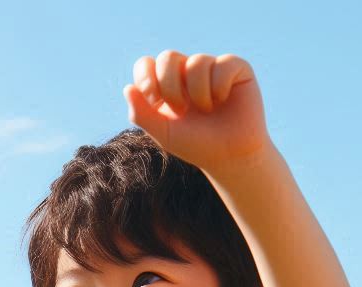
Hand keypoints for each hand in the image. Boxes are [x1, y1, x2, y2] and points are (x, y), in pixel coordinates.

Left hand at [124, 51, 270, 173]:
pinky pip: (222, 64)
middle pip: (167, 57)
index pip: (146, 65)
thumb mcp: (163, 133)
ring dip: (198, 92)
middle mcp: (186, 73)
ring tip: (206, 110)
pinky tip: (223, 100)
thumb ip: (141, 114)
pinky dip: (219, 87)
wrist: (229, 155)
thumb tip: (127, 89)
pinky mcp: (234, 67)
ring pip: (196, 61)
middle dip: (170, 86)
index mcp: (165, 87)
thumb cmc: (195, 145)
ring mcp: (210, 68)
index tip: (154, 100)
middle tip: (181, 110)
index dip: (146, 78)